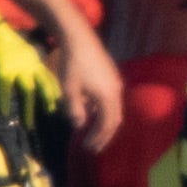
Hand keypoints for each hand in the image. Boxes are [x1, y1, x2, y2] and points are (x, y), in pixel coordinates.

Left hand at [54, 27, 123, 156]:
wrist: (78, 37)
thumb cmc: (72, 64)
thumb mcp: (69, 90)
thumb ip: (75, 110)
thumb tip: (79, 125)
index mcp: (108, 97)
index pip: (106, 125)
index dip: (98, 138)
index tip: (88, 148)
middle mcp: (116, 91)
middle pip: (115, 120)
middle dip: (105, 135)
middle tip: (94, 147)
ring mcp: (116, 82)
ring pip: (115, 109)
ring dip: (105, 123)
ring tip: (94, 133)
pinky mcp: (111, 75)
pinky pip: (112, 99)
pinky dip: (105, 111)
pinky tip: (92, 112)